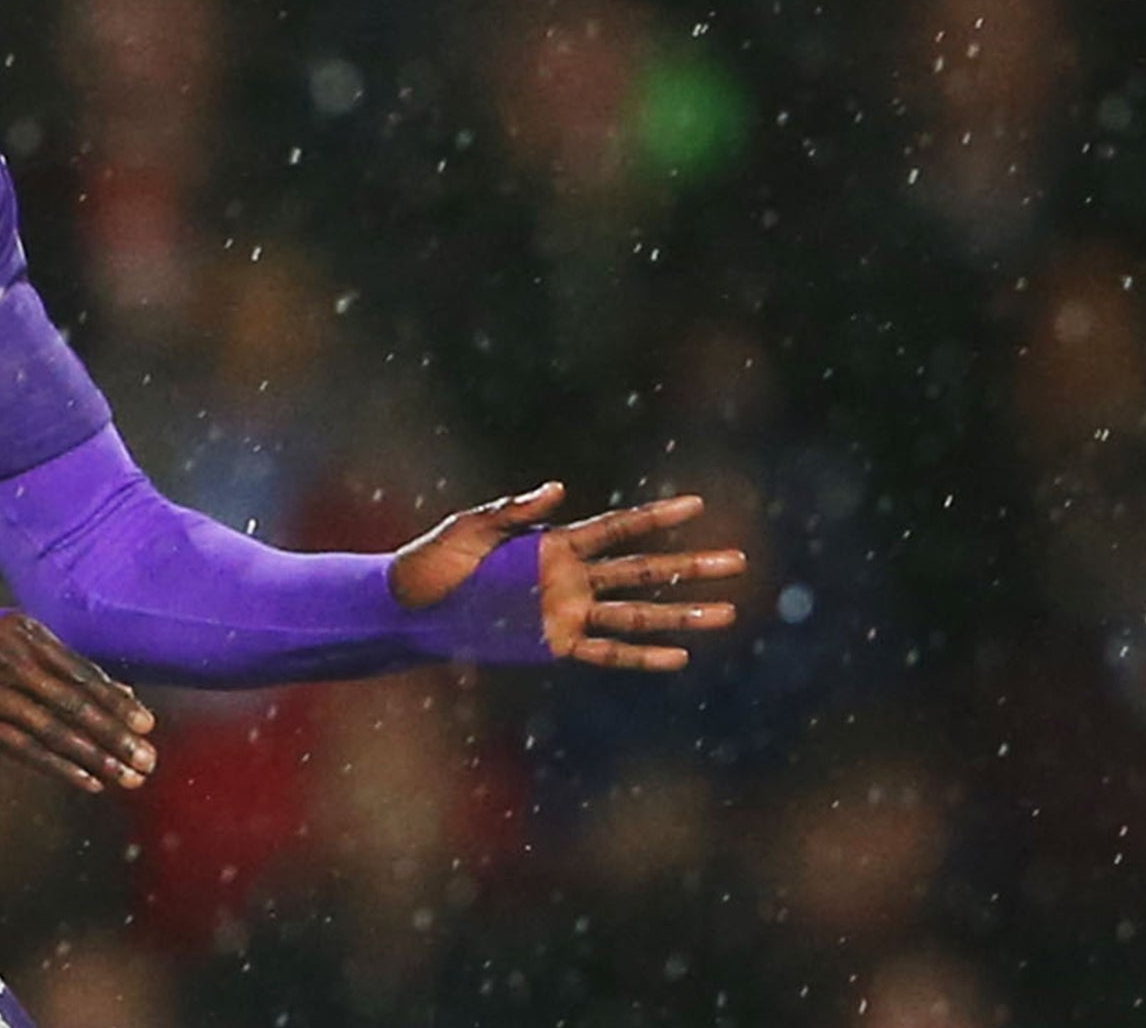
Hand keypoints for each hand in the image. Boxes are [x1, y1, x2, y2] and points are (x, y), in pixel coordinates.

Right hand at [0, 614, 157, 793]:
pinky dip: (61, 768)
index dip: (117, 701)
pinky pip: (27, 751)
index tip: (148, 725)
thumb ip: (67, 667)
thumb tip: (125, 693)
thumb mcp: (20, 645)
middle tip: (147, 760)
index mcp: (27, 633)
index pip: (82, 672)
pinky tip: (90, 783)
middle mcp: (10, 660)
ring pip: (54, 732)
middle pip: (74, 703)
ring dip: (95, 758)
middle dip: (115, 734)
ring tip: (127, 778)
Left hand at [391, 483, 745, 669]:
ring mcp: (567, 613)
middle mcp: (571, 578)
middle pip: (644, 570)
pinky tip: (679, 657)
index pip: (618, 528)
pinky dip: (642, 656)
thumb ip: (514, 510)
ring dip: (682, 614)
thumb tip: (558, 488)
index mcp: (555, 543)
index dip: (658, 516)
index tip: (698, 503)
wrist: (408, 608)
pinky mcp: (554, 645)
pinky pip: (606, 652)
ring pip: (637, 613)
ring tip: (728, 613)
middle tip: (738, 560)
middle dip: (691, 565)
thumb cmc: (432, 560)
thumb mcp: (470, 529)